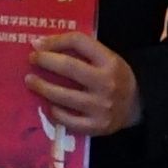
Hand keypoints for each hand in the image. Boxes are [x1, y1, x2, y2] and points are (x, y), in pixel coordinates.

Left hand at [24, 31, 141, 135]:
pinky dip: (55, 112)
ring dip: (42, 87)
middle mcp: (106, 83)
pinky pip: (68, 120)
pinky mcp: (96, 126)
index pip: (79, 42)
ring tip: (31, 81)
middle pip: (68, 66)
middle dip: (45, 61)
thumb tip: (43, 44)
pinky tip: (50, 105)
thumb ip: (82, 52)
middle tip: (32, 59)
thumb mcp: (106, 58)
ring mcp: (101, 106)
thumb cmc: (115, 77)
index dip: (55, 40)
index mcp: (109, 61)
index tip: (37, 43)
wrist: (137, 106)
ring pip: (63, 95)